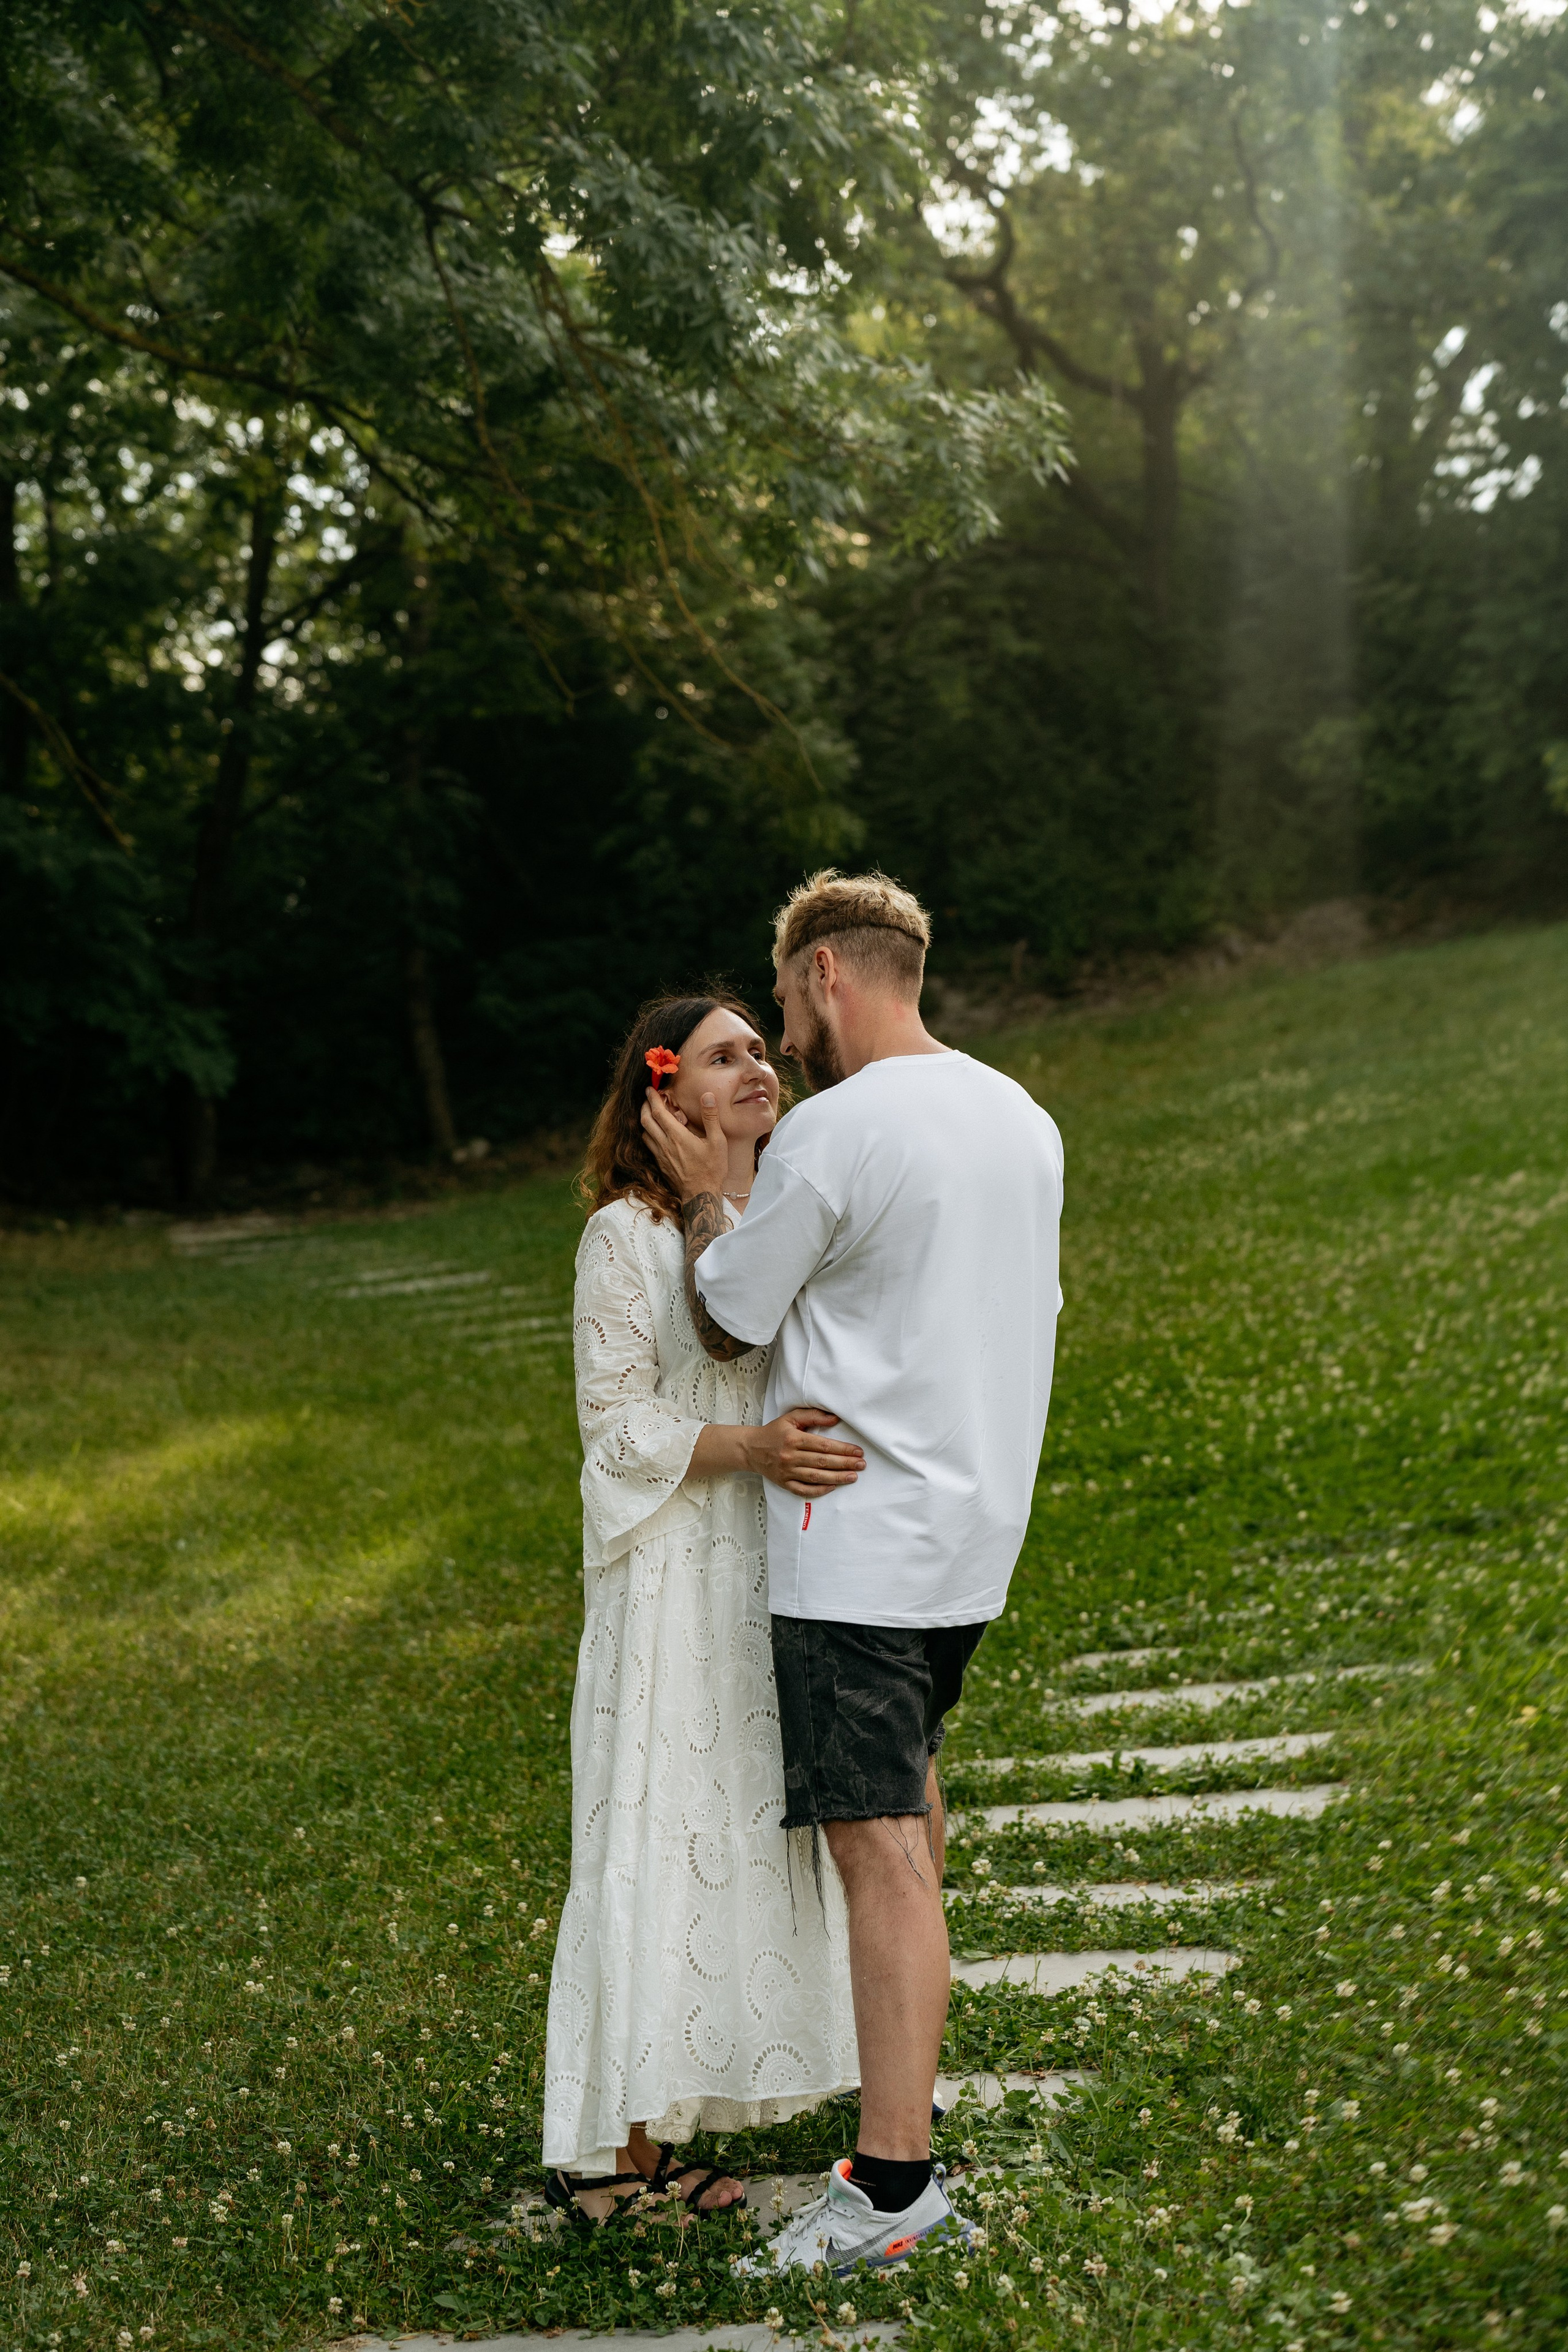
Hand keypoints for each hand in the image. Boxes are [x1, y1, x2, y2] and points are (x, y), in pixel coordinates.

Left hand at [641, 1085, 728, 1203]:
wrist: (700, 1195)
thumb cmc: (711, 1169)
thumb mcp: (717, 1142)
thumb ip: (711, 1117)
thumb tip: (707, 1096)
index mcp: (677, 1136)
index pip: (658, 1112)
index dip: (652, 1098)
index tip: (650, 1089)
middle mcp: (664, 1144)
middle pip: (645, 1121)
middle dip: (644, 1106)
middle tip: (648, 1098)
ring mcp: (660, 1156)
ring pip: (644, 1133)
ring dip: (644, 1121)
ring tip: (650, 1114)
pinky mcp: (660, 1164)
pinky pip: (648, 1145)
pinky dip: (648, 1134)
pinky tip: (655, 1134)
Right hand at [746, 1407, 864, 1498]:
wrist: (751, 1449)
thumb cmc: (774, 1432)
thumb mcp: (791, 1418)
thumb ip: (813, 1416)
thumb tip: (835, 1419)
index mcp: (793, 1439)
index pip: (823, 1445)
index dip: (842, 1449)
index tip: (858, 1451)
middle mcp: (790, 1456)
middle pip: (822, 1462)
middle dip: (844, 1463)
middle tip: (861, 1465)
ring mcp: (787, 1472)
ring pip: (816, 1477)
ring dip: (837, 1477)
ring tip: (853, 1477)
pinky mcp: (784, 1483)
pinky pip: (803, 1490)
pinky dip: (819, 1490)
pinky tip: (833, 1487)